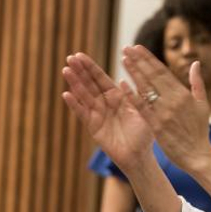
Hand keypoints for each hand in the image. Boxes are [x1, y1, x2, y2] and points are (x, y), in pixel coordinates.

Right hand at [61, 53, 154, 169]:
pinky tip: (66, 94)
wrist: (140, 156)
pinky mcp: (93, 127)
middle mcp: (106, 104)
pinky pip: (83, 114)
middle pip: (90, 84)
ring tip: (66, 71)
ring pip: (84, 96)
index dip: (91, 67)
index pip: (101, 78)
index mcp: (118, 97)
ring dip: (75, 84)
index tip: (80, 55)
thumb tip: (122, 81)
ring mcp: (98, 115)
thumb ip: (133, 97)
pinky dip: (75, 105)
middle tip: (69, 58)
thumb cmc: (144, 134)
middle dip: (80, 71)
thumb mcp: (142, 111)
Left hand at [121, 45, 210, 172]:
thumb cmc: (200, 130)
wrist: (197, 155)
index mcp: (183, 94)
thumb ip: (197, 82)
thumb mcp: (202, 104)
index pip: (163, 72)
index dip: (149, 59)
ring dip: (133, 73)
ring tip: (123, 60)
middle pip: (152, 76)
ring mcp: (163, 113)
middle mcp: (173, 101)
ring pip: (145, 89)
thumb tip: (195, 63)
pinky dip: (131, 95)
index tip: (138, 48)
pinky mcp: (156, 125)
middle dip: (139, 61)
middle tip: (127, 48)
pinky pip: (141, 107)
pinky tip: (121, 84)